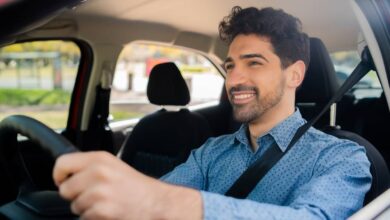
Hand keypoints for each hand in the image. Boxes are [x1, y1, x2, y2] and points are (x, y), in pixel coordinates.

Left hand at [53, 151, 201, 219]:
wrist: (156, 203)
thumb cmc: (136, 187)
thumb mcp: (114, 166)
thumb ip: (90, 166)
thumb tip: (66, 174)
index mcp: (100, 159)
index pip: (62, 163)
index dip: (59, 175)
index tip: (63, 181)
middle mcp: (98, 173)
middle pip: (64, 189)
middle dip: (75, 195)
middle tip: (94, 194)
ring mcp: (99, 193)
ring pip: (74, 206)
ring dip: (86, 208)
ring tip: (106, 203)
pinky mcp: (101, 211)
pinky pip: (84, 218)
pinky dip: (94, 218)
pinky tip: (109, 211)